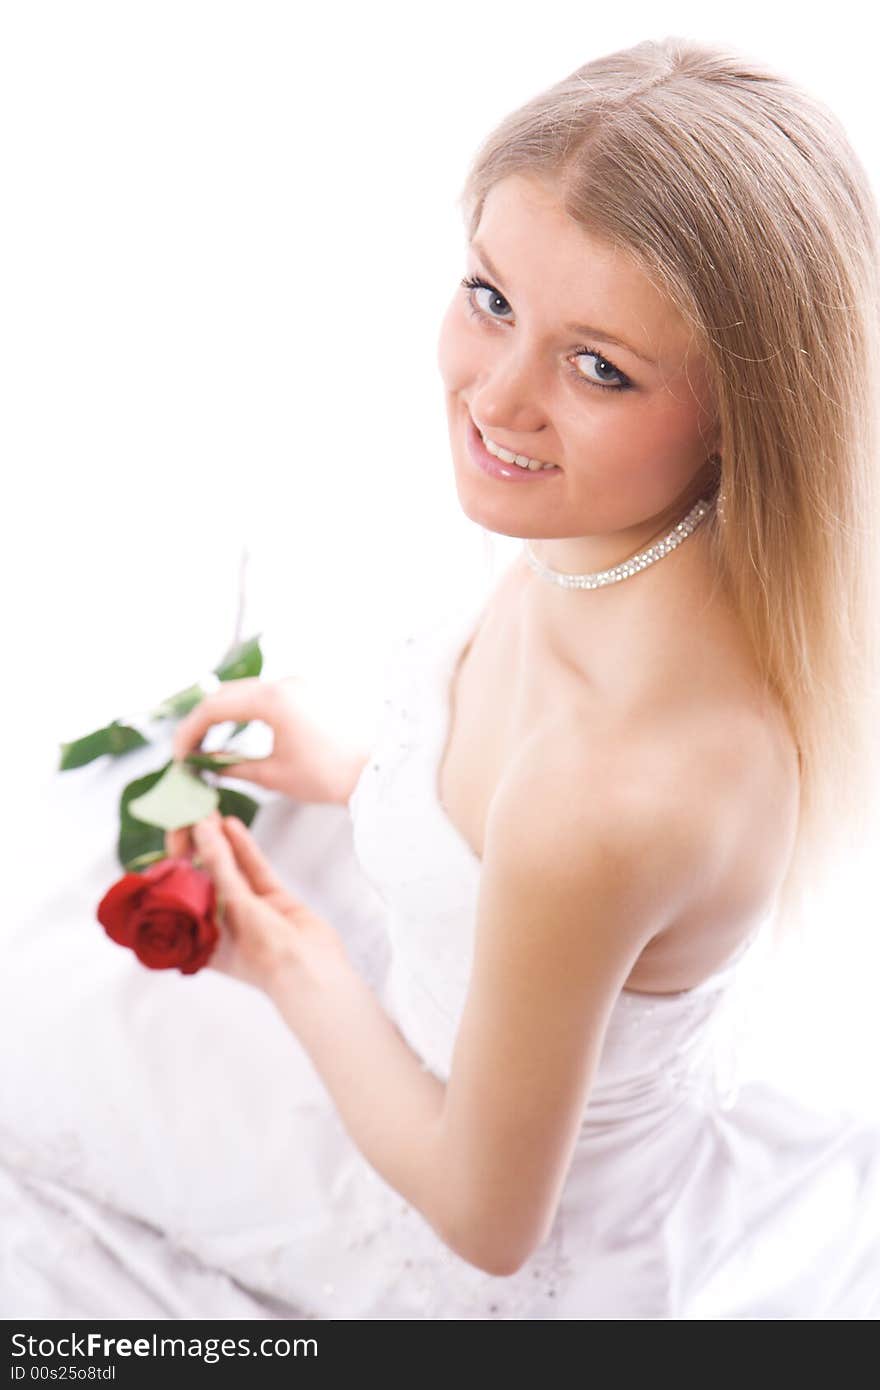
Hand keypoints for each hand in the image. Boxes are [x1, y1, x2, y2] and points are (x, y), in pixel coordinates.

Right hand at [165, 675, 368, 856]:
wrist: (375, 772)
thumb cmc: (328, 776)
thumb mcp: (273, 775)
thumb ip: (233, 766)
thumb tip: (205, 766)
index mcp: (274, 699)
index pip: (214, 707)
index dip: (190, 731)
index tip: (179, 756)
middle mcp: (284, 683)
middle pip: (226, 694)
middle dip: (202, 722)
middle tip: (187, 752)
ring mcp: (298, 685)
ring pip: (243, 693)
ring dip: (221, 716)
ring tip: (206, 746)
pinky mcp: (306, 693)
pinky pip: (263, 696)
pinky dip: (243, 713)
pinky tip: (234, 735)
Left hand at [190, 811, 349, 996]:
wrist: (312, 971)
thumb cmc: (262, 953)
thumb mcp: (232, 905)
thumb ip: (217, 864)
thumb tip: (202, 827)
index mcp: (200, 934)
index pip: (179, 890)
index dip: (174, 859)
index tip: (173, 830)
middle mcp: (221, 921)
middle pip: (204, 875)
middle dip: (197, 845)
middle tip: (190, 812)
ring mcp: (249, 909)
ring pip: (230, 868)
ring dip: (219, 841)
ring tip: (209, 811)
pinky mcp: (274, 900)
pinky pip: (254, 869)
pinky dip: (244, 848)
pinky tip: (232, 826)